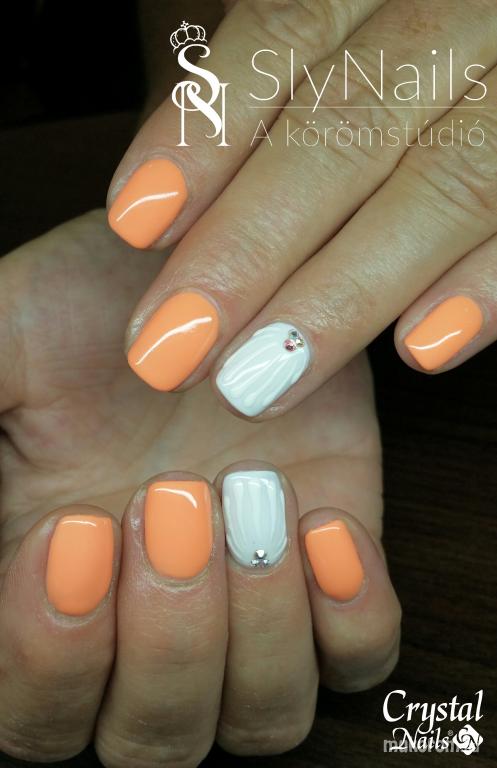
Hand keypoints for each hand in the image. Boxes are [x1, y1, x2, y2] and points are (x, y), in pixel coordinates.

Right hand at [0, 212, 399, 764]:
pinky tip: (325, 525)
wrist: (226, 269)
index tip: (79, 531)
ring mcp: (248, 600)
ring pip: (261, 721)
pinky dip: (350, 619)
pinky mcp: (332, 569)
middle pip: (152, 739)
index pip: (34, 709)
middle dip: (166, 642)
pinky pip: (357, 660)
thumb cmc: (108, 304)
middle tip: (174, 503)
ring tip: (252, 502)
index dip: (51, 655)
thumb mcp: (10, 341)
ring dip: (257, 634)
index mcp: (56, 584)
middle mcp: (150, 614)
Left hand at [107, 0, 496, 418]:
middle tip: (175, 348)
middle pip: (345, 130)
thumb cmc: (420, 68)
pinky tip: (422, 350)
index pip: (284, 38)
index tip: (136, 223)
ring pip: (442, 183)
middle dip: (252, 246)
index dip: (205, 134)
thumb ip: (278, 103)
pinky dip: (488, 285)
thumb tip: (168, 202)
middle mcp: (461, 17)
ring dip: (343, 293)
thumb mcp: (358, 48)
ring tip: (260, 380)